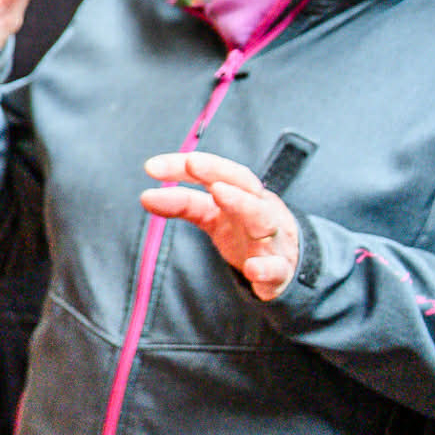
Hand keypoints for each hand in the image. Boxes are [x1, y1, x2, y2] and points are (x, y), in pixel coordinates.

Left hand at [141, 152, 305, 299]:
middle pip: (245, 187)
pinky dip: (267, 269)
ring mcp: (272, 240)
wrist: (288, 264)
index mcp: (244, 194)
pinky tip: (253, 270)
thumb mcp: (213, 215)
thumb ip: (183, 204)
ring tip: (220, 194)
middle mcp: (260, 211)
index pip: (219, 173)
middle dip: (219, 173)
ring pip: (264, 220)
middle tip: (192, 163)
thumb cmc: (246, 231)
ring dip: (244, 205)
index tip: (151, 166)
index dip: (190, 165)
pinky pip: (277, 269)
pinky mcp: (279, 272)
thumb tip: (146, 196)